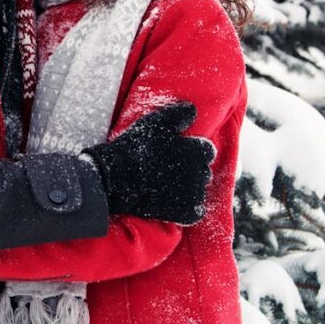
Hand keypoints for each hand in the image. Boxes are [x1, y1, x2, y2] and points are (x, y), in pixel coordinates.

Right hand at [83, 102, 215, 224]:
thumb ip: (180, 114)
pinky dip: (188, 209)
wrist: (117, 178)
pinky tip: (173, 204)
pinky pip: (195, 212)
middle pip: (203, 171)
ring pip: (199, 191)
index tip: (179, 154)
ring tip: (168, 187)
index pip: (207, 151)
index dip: (194, 152)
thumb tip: (193, 111)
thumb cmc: (136, 147)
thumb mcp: (157, 122)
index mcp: (198, 151)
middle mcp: (200, 173)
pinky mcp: (185, 213)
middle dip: (192, 170)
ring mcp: (193, 195)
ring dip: (189, 189)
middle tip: (171, 170)